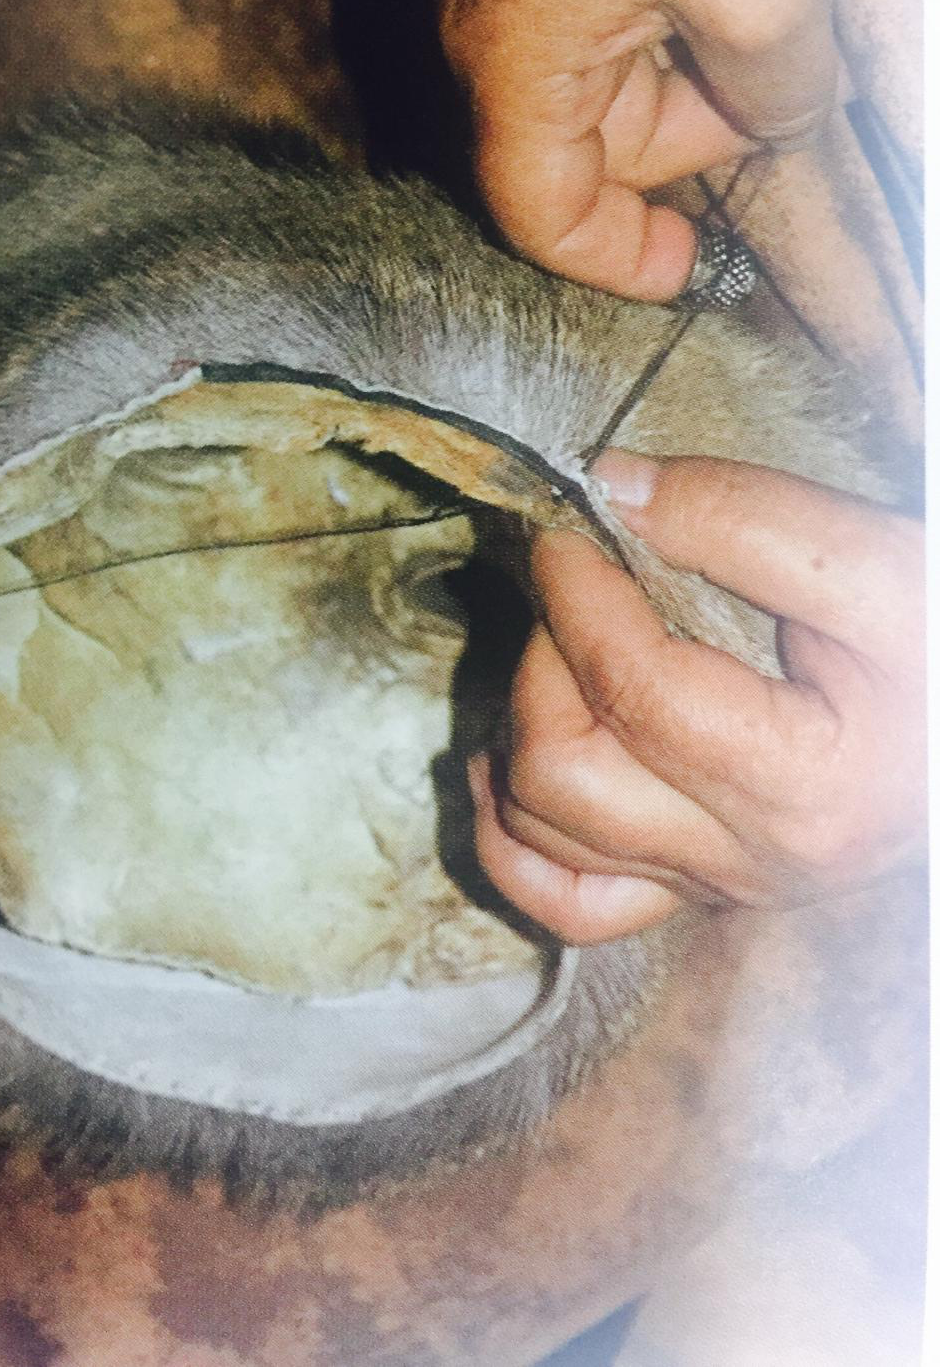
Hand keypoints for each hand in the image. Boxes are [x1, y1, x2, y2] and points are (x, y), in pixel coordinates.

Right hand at [436, 0, 839, 299]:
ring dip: (681, 60)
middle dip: (682, 136)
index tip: (686, 269)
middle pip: (575, 140)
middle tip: (779, 91)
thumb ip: (774, 104)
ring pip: (589, 64)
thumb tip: (774, 122)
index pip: (540, 215)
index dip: (616, 261)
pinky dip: (660, 3)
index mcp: (504, 66)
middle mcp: (472, 18)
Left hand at [470, 452, 924, 944]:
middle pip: (562, 769)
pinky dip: (512, 836)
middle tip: (579, 588)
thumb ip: (748, 518)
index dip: (574, 594)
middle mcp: (753, 858)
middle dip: (542, 659)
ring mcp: (719, 883)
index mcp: (807, 783)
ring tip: (560, 652)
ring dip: (519, 727)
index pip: (630, 687)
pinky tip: (506, 765)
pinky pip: (565, 902)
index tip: (563, 527)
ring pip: (543, 832)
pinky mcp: (697, 889)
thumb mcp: (883, 563)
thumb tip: (612, 489)